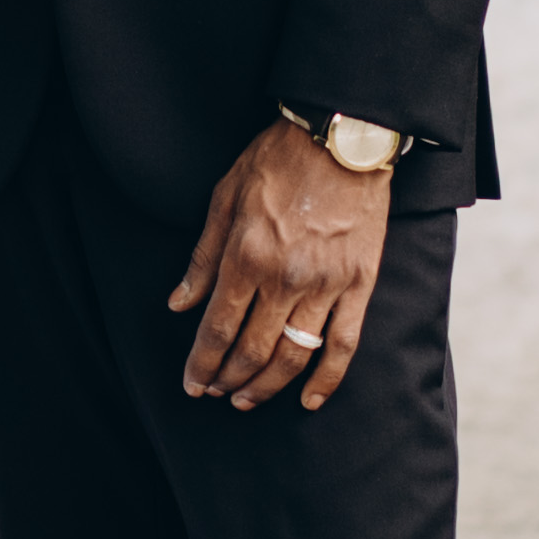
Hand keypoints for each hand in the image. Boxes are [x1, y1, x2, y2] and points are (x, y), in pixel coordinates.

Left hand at [172, 118, 390, 412]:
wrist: (341, 138)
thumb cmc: (278, 160)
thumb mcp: (224, 197)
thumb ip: (202, 257)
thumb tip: (179, 303)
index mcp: (247, 255)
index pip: (217, 328)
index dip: (202, 363)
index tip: (192, 385)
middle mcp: (285, 278)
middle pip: (252, 350)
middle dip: (228, 379)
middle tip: (216, 393)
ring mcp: (326, 285)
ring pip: (292, 355)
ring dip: (267, 386)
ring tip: (248, 399)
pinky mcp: (360, 285)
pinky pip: (343, 345)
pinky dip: (327, 379)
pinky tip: (308, 399)